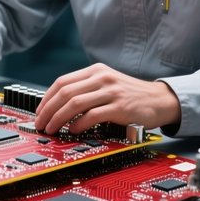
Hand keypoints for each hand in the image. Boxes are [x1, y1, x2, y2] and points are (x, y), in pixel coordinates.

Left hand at [33, 63, 180, 134]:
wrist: (160, 100)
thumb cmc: (131, 95)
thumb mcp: (107, 83)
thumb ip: (86, 88)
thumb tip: (57, 105)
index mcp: (95, 70)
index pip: (62, 82)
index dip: (46, 98)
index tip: (39, 112)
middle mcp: (101, 77)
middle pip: (65, 92)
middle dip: (48, 110)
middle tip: (41, 124)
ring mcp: (111, 91)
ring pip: (74, 103)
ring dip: (58, 118)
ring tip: (52, 129)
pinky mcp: (120, 107)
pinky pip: (92, 115)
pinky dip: (79, 124)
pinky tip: (73, 130)